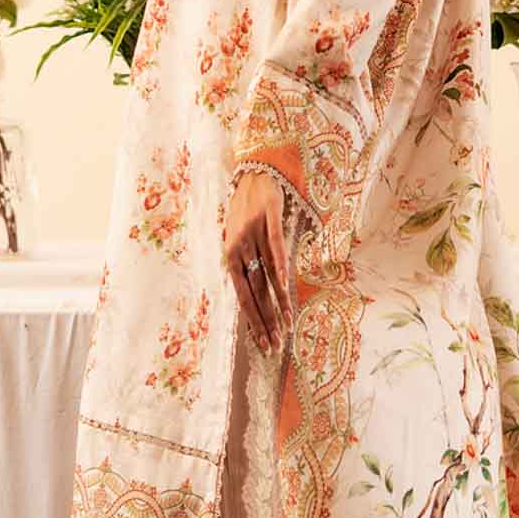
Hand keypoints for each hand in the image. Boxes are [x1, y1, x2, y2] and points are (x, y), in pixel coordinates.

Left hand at [223, 169, 293, 354]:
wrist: (252, 172)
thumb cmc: (247, 210)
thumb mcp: (243, 239)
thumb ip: (252, 265)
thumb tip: (264, 295)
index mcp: (231, 257)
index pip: (243, 296)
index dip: (254, 321)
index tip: (264, 343)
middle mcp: (240, 247)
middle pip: (256, 292)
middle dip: (266, 321)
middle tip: (276, 345)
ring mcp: (253, 233)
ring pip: (267, 274)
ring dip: (278, 302)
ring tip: (286, 325)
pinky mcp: (268, 216)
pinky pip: (275, 245)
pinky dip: (280, 265)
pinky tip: (284, 283)